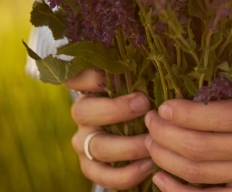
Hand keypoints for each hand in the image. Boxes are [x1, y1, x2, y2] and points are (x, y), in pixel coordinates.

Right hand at [65, 68, 153, 189]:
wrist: (133, 133)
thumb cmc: (138, 96)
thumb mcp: (135, 81)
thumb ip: (136, 73)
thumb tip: (157, 56)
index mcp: (88, 88)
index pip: (74, 76)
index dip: (85, 75)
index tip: (106, 73)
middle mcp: (81, 114)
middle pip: (85, 111)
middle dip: (116, 109)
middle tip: (144, 104)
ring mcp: (83, 142)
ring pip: (98, 147)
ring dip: (128, 146)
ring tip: (152, 142)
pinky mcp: (90, 168)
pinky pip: (103, 176)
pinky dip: (126, 174)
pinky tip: (147, 166)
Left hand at [144, 85, 231, 191]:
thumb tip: (219, 34)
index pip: (218, 118)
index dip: (184, 114)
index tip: (163, 104)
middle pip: (201, 149)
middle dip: (166, 135)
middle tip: (149, 121)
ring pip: (200, 175)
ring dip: (167, 159)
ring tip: (150, 141)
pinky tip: (160, 177)